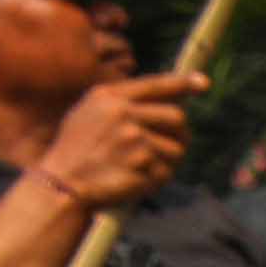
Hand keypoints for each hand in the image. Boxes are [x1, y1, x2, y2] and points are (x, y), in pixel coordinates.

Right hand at [31, 65, 200, 216]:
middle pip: (176, 116)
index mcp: (109, 97)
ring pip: (177, 147)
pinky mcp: (143, 164)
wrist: (62, 183)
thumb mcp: (89, 113)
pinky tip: (138, 178)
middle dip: (178, 132)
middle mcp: (123, 113)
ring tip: (144, 165)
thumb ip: (122, 103)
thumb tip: (168, 101)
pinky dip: (159, 176)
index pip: (156, 85)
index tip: (203, 83)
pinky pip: (168, 170)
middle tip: (168, 143)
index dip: (183, 83)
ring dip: (168, 158)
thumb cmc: (76, 149)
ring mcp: (134, 139)